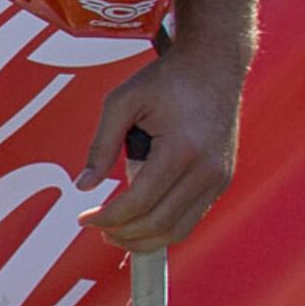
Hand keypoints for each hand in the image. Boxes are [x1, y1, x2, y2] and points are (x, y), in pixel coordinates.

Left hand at [82, 46, 243, 253]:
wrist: (215, 65)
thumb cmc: (167, 79)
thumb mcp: (122, 101)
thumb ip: (100, 145)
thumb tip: (82, 186)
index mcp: (182, 150)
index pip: (139, 203)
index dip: (107, 218)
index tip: (83, 219)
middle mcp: (207, 170)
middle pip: (159, 224)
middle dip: (122, 234)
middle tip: (96, 228)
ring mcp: (219, 178)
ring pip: (179, 229)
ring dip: (144, 240)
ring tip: (114, 233)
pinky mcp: (222, 179)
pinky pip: (192, 217)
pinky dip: (163, 227)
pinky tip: (139, 220)